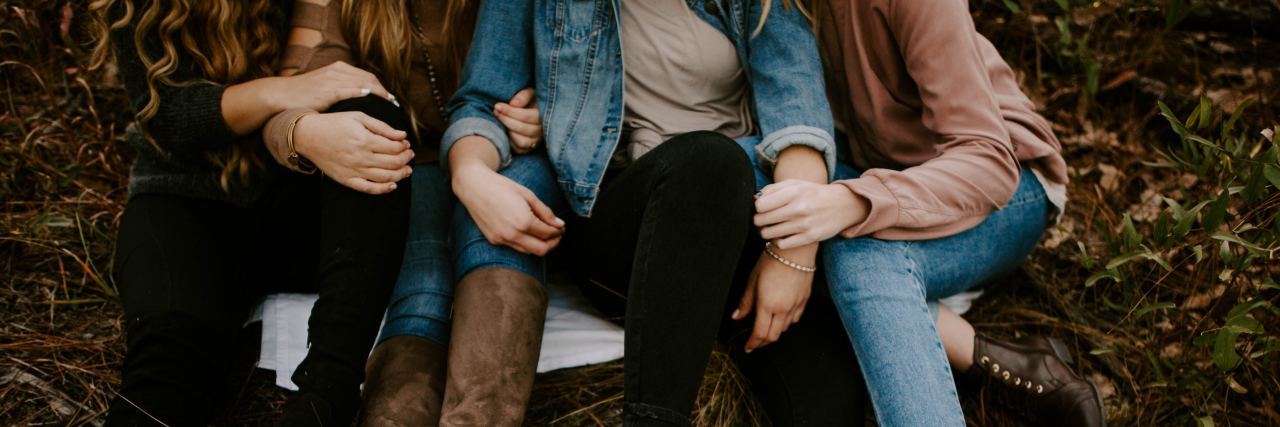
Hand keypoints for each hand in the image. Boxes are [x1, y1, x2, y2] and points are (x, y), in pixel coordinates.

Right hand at [267, 61, 397, 111]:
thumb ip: (340, 90)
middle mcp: (337, 71)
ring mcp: (332, 79)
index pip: (367, 76)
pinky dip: (364, 94)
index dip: (381, 88)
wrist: (280, 95)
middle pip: (369, 79)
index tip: (390, 100)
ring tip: (389, 107)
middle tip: (394, 105)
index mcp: (338, 69)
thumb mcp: (323, 87)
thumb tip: (358, 101)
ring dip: (379, 94)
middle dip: (384, 91)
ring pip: (363, 83)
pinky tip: (374, 102)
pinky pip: (350, 90)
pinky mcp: (327, 89)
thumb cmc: (302, 95)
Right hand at [293, 112, 413, 193]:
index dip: (404, 146)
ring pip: (385, 177)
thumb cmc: (334, 123)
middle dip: (406, 159)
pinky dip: (383, 189)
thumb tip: (403, 135)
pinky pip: (368, 188)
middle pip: (393, 163)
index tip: (406, 144)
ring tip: (407, 170)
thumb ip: (382, 127)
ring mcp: (354, 170)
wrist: (308, 136)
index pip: (394, 148)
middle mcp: (361, 157)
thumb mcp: (359, 117)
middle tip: (409, 155)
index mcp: (365, 139)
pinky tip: (392, 186)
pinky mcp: (346, 179)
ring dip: (400, 174)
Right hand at [452, 163, 564, 254]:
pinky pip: (515, 247)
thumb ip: (545, 212)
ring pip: (528, 251)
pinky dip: (526, 243)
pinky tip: (528, 233)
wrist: (474, 187)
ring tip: (544, 234)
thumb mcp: (527, 195)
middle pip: (541, 249)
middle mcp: (513, 234)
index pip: (548, 233)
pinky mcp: (494, 240)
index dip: (558, 231)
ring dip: (540, 245)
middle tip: (557, 234)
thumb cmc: (501, 187)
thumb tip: (559, 224)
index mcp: (524, 221)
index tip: (561, 226)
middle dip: (553, 243)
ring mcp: (502, 239)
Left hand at [495, 88, 542, 153]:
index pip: (526, 116)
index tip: (498, 105)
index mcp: (543, 116)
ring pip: (522, 141)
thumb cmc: (530, 99)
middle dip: (506, 119)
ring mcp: (536, 141)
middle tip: (496, 111)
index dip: (510, 111)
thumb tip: (513, 104)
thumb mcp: (530, 92)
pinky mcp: (529, 148)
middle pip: (522, 128)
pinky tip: (504, 129)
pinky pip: (519, 149)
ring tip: (499, 120)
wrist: (531, 109)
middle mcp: (542, 130)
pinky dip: (510, 141)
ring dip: (508, 131)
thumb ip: (523, 96)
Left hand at [732, 248, 815, 352]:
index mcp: (767, 305)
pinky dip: (786, 323)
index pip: (759, 333)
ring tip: (766, 329)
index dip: (753, 343)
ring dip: (774, 332)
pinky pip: (795, 318)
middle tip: (755, 342)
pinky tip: (781, 318)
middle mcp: (783, 309)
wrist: (795, 249)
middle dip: (763, 342)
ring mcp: (796, 305)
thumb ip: (745, 302)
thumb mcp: (752, 279)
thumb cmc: (773, 260)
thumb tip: (737, 316)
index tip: (748, 347)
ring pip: (784, 328)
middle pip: (773, 336)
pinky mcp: (804, 300)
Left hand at [754, 180, 868, 248]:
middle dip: (758, 220)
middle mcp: (798, 208)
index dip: (757, 208)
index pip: (760, 205)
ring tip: (770, 228)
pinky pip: (782, 244)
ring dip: (765, 231)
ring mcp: (804, 224)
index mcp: (793, 192)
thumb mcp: (795, 184)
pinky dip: (777, 241)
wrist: (842, 204)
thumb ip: (773, 189)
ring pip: (769, 233)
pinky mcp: (810, 237)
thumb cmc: (813, 193)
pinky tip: (780, 236)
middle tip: (762, 219)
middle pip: (761, 220)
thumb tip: (754, 199)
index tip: (762, 208)